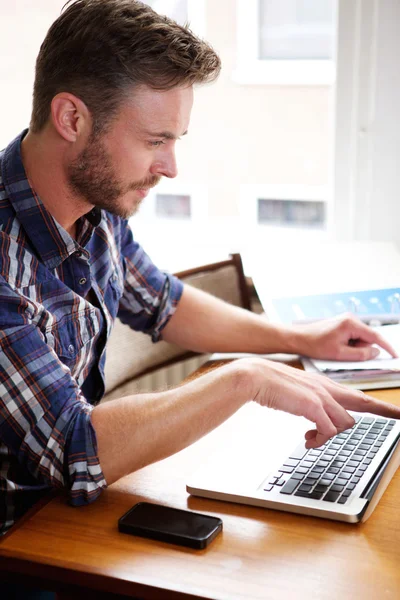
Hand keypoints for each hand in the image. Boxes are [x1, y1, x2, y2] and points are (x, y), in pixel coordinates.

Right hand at [243, 357, 399, 447]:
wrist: (255, 376)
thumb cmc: (271, 385)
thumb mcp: (296, 394)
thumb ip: (311, 405)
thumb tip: (318, 423)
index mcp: (324, 384)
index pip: (358, 394)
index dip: (379, 404)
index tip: (397, 410)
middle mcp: (327, 388)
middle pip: (362, 403)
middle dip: (384, 410)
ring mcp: (321, 396)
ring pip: (345, 423)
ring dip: (329, 436)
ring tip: (310, 439)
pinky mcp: (313, 405)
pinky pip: (328, 430)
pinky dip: (318, 439)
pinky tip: (306, 441)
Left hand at [294, 314, 397, 360]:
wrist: (299, 338)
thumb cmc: (315, 345)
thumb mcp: (340, 354)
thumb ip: (361, 354)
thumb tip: (376, 352)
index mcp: (351, 323)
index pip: (375, 336)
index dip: (386, 347)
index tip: (394, 356)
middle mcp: (350, 318)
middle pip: (368, 338)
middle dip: (361, 348)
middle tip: (345, 354)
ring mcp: (346, 320)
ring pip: (361, 338)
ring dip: (354, 347)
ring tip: (338, 349)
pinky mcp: (343, 323)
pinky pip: (354, 336)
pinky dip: (350, 343)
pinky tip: (337, 346)